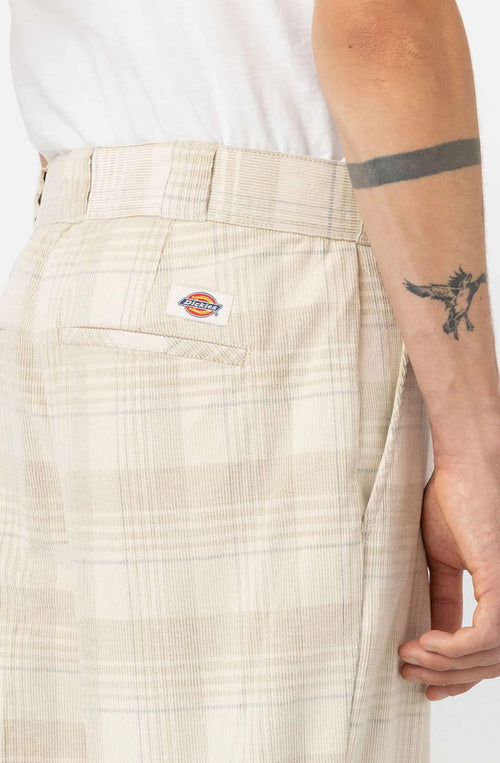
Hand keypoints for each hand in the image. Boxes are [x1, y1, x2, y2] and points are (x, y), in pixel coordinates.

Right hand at [398, 448, 499, 700]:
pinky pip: (484, 636)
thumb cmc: (456, 499)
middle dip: (448, 676)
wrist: (466, 465)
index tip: (427, 685)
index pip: (490, 652)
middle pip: (490, 663)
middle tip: (410, 673)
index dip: (459, 675)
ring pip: (487, 656)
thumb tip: (433, 633)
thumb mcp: (442, 560)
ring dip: (443, 664)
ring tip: (409, 657)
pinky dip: (452, 648)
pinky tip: (424, 642)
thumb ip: (443, 598)